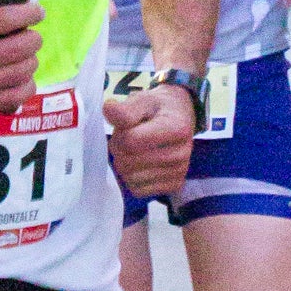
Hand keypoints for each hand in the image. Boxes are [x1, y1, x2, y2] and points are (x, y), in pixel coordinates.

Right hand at [0, 0, 44, 116]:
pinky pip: (14, 96)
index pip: (5, 19)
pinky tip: (22, 80)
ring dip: (31, 61)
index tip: (37, 11)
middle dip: (34, 38)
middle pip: (21, 46)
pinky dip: (26, 87)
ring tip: (27, 57)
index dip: (29, 13)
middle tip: (32, 35)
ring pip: (22, 72)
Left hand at [106, 77, 197, 198]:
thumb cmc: (158, 108)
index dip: (119, 134)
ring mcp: (179, 172)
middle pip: (128, 162)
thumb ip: (125, 108)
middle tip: (127, 138)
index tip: (124, 126)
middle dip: (119, 149)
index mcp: (176, 129)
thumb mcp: (143, 100)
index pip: (130, 141)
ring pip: (131, 178)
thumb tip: (108, 109)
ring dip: (124, 164)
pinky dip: (132, 179)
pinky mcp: (174, 186)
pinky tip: (140, 165)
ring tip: (135, 150)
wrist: (181, 117)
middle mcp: (182, 154)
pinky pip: (139, 191)